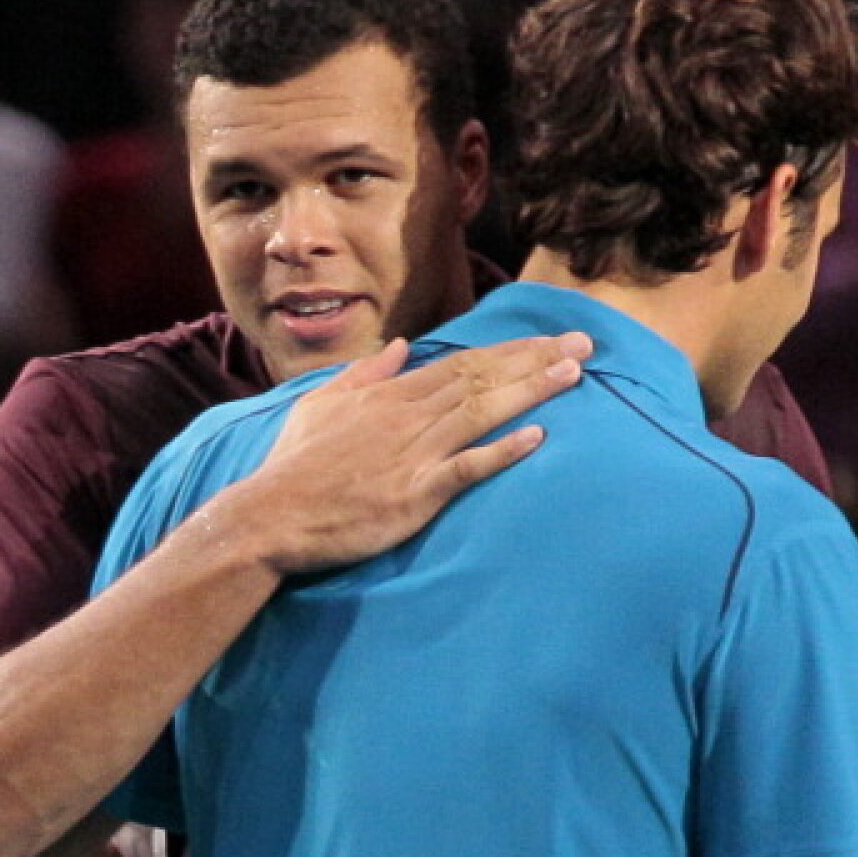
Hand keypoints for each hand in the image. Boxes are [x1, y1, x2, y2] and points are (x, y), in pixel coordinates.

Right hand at [248, 332, 591, 573]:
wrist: (272, 515)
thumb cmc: (294, 464)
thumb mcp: (321, 403)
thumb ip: (366, 373)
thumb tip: (401, 346)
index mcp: (390, 395)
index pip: (462, 363)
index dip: (511, 351)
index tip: (551, 340)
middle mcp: (408, 416)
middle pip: (482, 379)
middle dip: (536, 359)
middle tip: (585, 344)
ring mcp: (414, 454)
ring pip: (482, 412)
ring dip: (530, 391)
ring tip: (574, 375)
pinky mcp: (416, 494)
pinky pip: (467, 468)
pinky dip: (502, 452)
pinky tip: (537, 438)